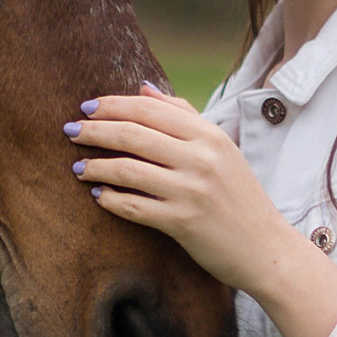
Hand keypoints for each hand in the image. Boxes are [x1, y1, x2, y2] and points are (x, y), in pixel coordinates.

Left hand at [67, 83, 336, 336]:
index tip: (86, 107)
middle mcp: (201, 159)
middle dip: (95, 131)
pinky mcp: (183, 223)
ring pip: (129, 170)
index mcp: (208, 135)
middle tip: (70, 130)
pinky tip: (98, 196)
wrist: (266, 248)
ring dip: (96, 167)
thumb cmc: (239, 196)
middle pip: (133, 135)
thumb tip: (143, 88)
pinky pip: (135, 207)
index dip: (111, 106)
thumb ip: (183, 115)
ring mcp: (192, 191)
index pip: (148, 110)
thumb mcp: (220, 148)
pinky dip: (111, 200)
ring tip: (77, 167)